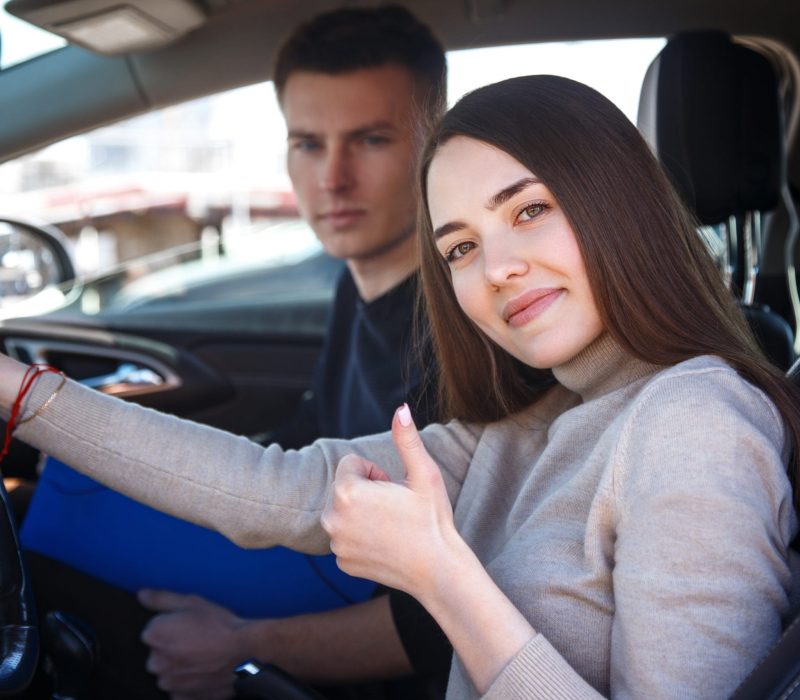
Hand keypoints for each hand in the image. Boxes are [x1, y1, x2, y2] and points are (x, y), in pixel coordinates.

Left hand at [138, 589, 248, 699]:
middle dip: (173, 646)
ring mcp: (168, 683)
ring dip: (181, 665)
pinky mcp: (182, 698)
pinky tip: (206, 670)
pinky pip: (180, 689)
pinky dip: (189, 682)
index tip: (191, 624)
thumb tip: (142, 594)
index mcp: (154, 636)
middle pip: (159, 652)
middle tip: (199, 638)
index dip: (173, 624)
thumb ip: (161, 598)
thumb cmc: (220, 626)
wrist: (246, 653)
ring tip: (205, 654)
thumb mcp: (192, 602)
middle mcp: (155, 662)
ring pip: (170, 671)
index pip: (154, 628)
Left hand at [321, 404, 460, 600]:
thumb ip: (406, 439)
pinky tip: (385, 544)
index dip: (376, 472)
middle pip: (344, 487)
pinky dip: (361, 537)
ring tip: (390, 525)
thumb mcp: (424, 474)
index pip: (351, 464)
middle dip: (366, 491)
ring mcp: (336, 544)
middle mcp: (333, 519)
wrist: (438, 570)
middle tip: (393, 508)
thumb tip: (401, 409)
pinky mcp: (341, 562)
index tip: (393, 488)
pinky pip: (346, 537)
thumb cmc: (433, 519)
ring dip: (362, 513)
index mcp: (348, 492)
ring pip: (344, 512)